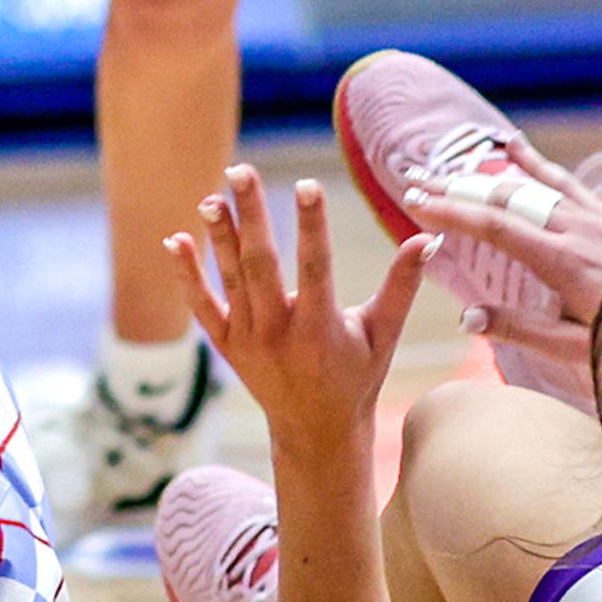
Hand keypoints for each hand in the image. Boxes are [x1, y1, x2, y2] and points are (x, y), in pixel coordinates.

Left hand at [171, 165, 425, 459]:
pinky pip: (201, 306)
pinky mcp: (226, 345)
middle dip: (251, 215)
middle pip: (260, 265)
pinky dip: (187, 275)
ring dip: (219, 236)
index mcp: (321, 330)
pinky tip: (175, 240)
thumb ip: (401, 285)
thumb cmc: (357, 377)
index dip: (312, 225)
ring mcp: (247, 340)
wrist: (315, 431)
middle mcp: (279, 334)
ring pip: (229, 279)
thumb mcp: (383, 335)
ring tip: (212, 197)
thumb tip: (427, 237)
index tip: (306, 184)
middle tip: (240, 170)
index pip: (316, 267)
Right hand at [395, 131, 601, 394]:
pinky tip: (513, 147)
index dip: (453, 213)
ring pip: (529, 186)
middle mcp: (575, 229)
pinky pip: (564, 182)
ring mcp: (593, 218)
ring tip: (447, 172)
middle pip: (504, 199)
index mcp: (562, 260)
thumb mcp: (576, 348)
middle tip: (415, 184)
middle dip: (456, 190)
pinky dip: (535, 163)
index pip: (495, 227)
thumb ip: (521, 329)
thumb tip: (468, 317)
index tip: (416, 205)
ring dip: (483, 178)